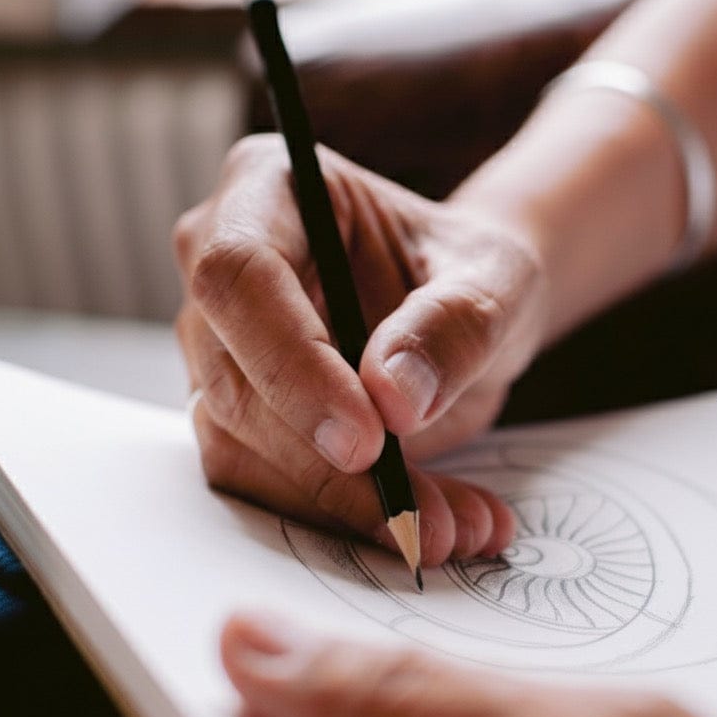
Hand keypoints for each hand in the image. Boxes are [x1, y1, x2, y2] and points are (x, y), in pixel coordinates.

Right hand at [173, 135, 547, 563]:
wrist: (468, 317)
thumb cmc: (473, 272)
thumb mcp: (495, 280)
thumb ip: (452, 324)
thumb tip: (391, 396)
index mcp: (268, 189)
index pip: (241, 275)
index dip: (293, 363)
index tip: (368, 439)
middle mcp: (222, 267)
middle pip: (234, 378)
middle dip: (329, 466)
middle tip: (426, 516)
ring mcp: (222, 348)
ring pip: (241, 448)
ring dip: (343, 507)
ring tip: (451, 527)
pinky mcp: (239, 416)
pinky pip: (267, 483)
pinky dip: (346, 519)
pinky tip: (429, 525)